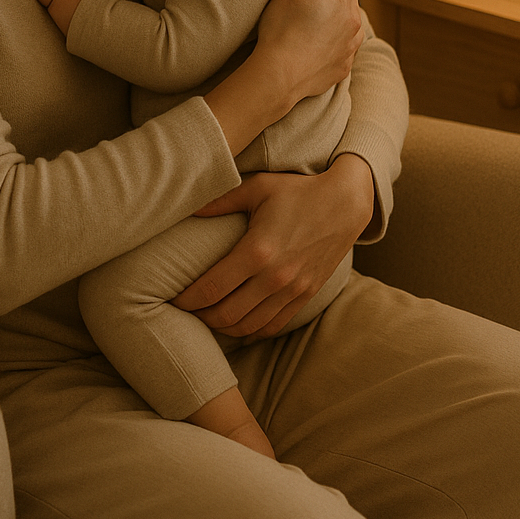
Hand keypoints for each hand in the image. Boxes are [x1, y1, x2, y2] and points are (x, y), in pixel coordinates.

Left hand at [171, 156, 374, 338]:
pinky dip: (251, 330)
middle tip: (188, 311)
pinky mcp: (306, 296)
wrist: (346, 204)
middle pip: (227, 315)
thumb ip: (221, 200)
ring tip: (209, 318)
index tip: (173, 299)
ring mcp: (293, 290)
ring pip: (249, 326)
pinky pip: (273, 326)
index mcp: (257, 251)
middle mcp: (275, 277)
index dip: (188, 300)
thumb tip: (188, 209)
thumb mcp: (258, 187)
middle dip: (201, 318)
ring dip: (224, 328)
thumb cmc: (298, 192)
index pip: (212, 288)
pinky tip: (238, 324)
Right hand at [256, 0, 362, 103]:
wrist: (280, 75)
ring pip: (350, 14)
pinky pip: (347, 40)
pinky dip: (339, 32)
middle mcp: (352, 17)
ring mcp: (351, 42)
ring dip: (339, 6)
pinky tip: (323, 35)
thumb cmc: (281, 29)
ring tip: (320, 7)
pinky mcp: (345, 62)